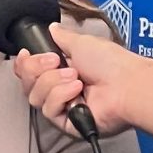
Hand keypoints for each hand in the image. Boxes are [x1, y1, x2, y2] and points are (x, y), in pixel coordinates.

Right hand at [12, 26, 152, 140]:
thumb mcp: (82, 42)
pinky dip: (61, 96)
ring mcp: (66, 107)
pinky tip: (78, 91)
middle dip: (38, 68)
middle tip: (56, 61)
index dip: (25, 64)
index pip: (32, 71)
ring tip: (76, 77)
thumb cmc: (112, 63)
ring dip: (53, 82)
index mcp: (65, 70)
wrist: (127, 84)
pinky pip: (49, 110)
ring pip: (36, 97)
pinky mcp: (68, 124)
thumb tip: (52, 29)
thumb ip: (62, 37)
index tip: (27, 54)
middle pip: (29, 84)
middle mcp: (63, 89)